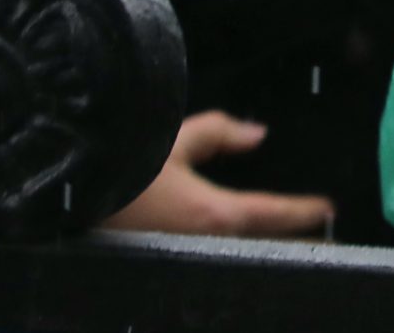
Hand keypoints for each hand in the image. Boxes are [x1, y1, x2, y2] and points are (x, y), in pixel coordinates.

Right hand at [103, 111, 335, 238]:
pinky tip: (234, 247)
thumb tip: (257, 135)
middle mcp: (199, 243)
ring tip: (287, 242)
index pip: (271, 215)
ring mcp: (179, 256)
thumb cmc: (124, 161)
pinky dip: (228, 253)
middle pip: (259, 246)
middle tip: (321, 236)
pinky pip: (205, 259)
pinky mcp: (157, 260)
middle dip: (290, 242)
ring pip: (233, 256)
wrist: (66, 190)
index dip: (303, 212)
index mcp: (212, 214)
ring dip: (260, 249)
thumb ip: (222, 132)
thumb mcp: (176, 137)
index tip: (327, 209)